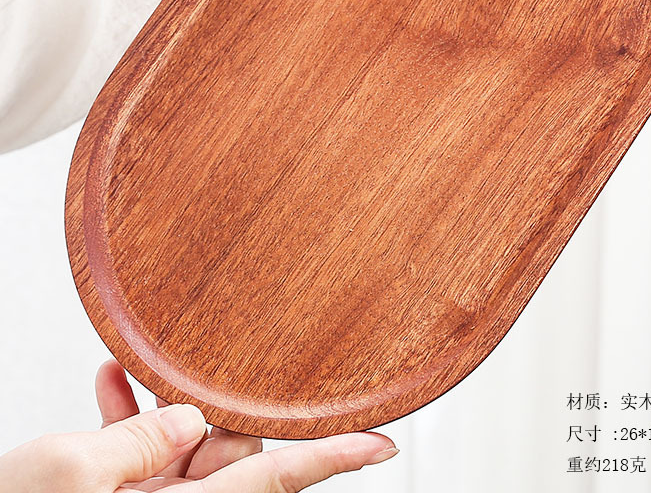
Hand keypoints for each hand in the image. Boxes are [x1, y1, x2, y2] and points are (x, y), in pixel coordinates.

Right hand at [0, 359, 397, 491]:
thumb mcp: (70, 476)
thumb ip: (140, 444)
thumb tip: (187, 422)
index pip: (276, 481)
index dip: (334, 460)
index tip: (385, 444)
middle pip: (225, 450)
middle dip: (214, 405)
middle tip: (202, 365)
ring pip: (179, 444)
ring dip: (160, 404)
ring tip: (137, 368)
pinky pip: (138, 453)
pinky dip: (126, 417)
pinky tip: (110, 382)